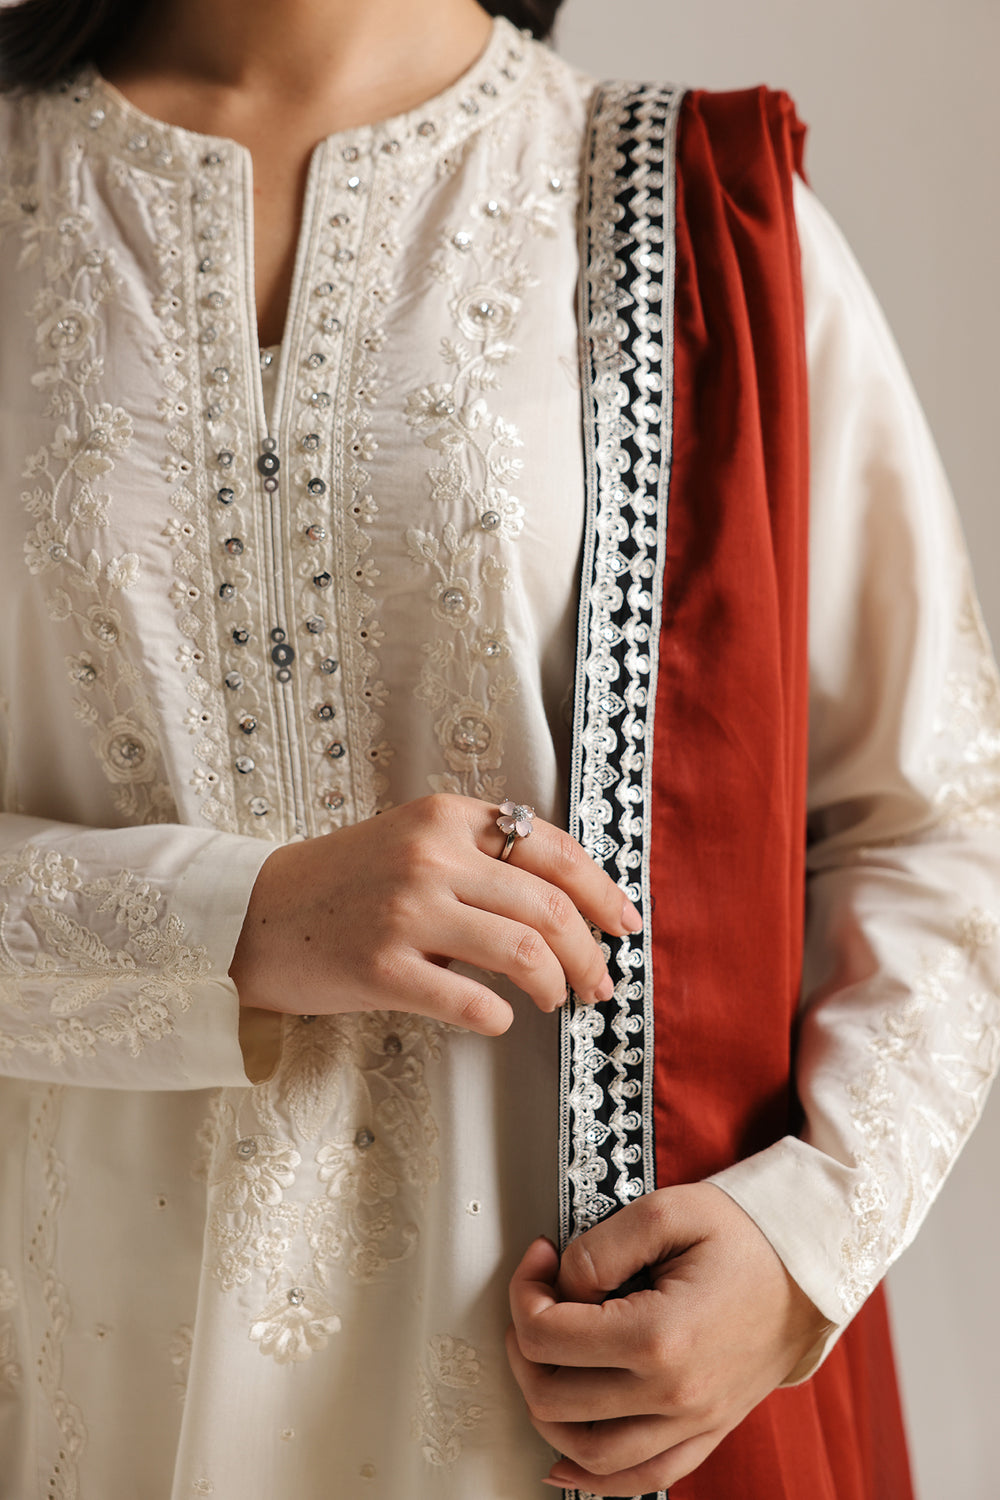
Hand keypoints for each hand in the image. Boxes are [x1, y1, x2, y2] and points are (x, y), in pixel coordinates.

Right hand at [229, 793, 640, 1033]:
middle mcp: (431, 855)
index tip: (625, 923)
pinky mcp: (382, 967)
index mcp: (446, 817)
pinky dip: (500, 1017)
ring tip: (556, 1000)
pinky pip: (472, 1002)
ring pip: (524, 949)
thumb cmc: (345, 884)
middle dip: (591, 951)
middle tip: (601, 982)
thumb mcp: (413, 842)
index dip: (603, 891)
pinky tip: (498, 1019)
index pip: (551, 849)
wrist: (256, 914)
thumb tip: (569, 905)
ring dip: (557, 983)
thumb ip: (481, 857)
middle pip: (550, 904)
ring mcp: (406, 910)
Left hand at [506, 1183, 830, 1495]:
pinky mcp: (704, 1433)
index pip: (547, 1336)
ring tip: (543, 1361)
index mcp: (660, 1337)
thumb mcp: (667, 1211)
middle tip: (535, 1300)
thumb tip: (559, 1284)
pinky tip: (562, 1457)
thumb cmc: (744, 1235)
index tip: (539, 1259)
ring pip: (586, 1452)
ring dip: (544, 1409)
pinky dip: (592, 1476)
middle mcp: (674, 1394)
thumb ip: (600, 1248)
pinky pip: (638, 1478)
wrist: (808, 1267)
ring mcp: (691, 1422)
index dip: (524, 1290)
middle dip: (523, 1345)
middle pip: (553, 1397)